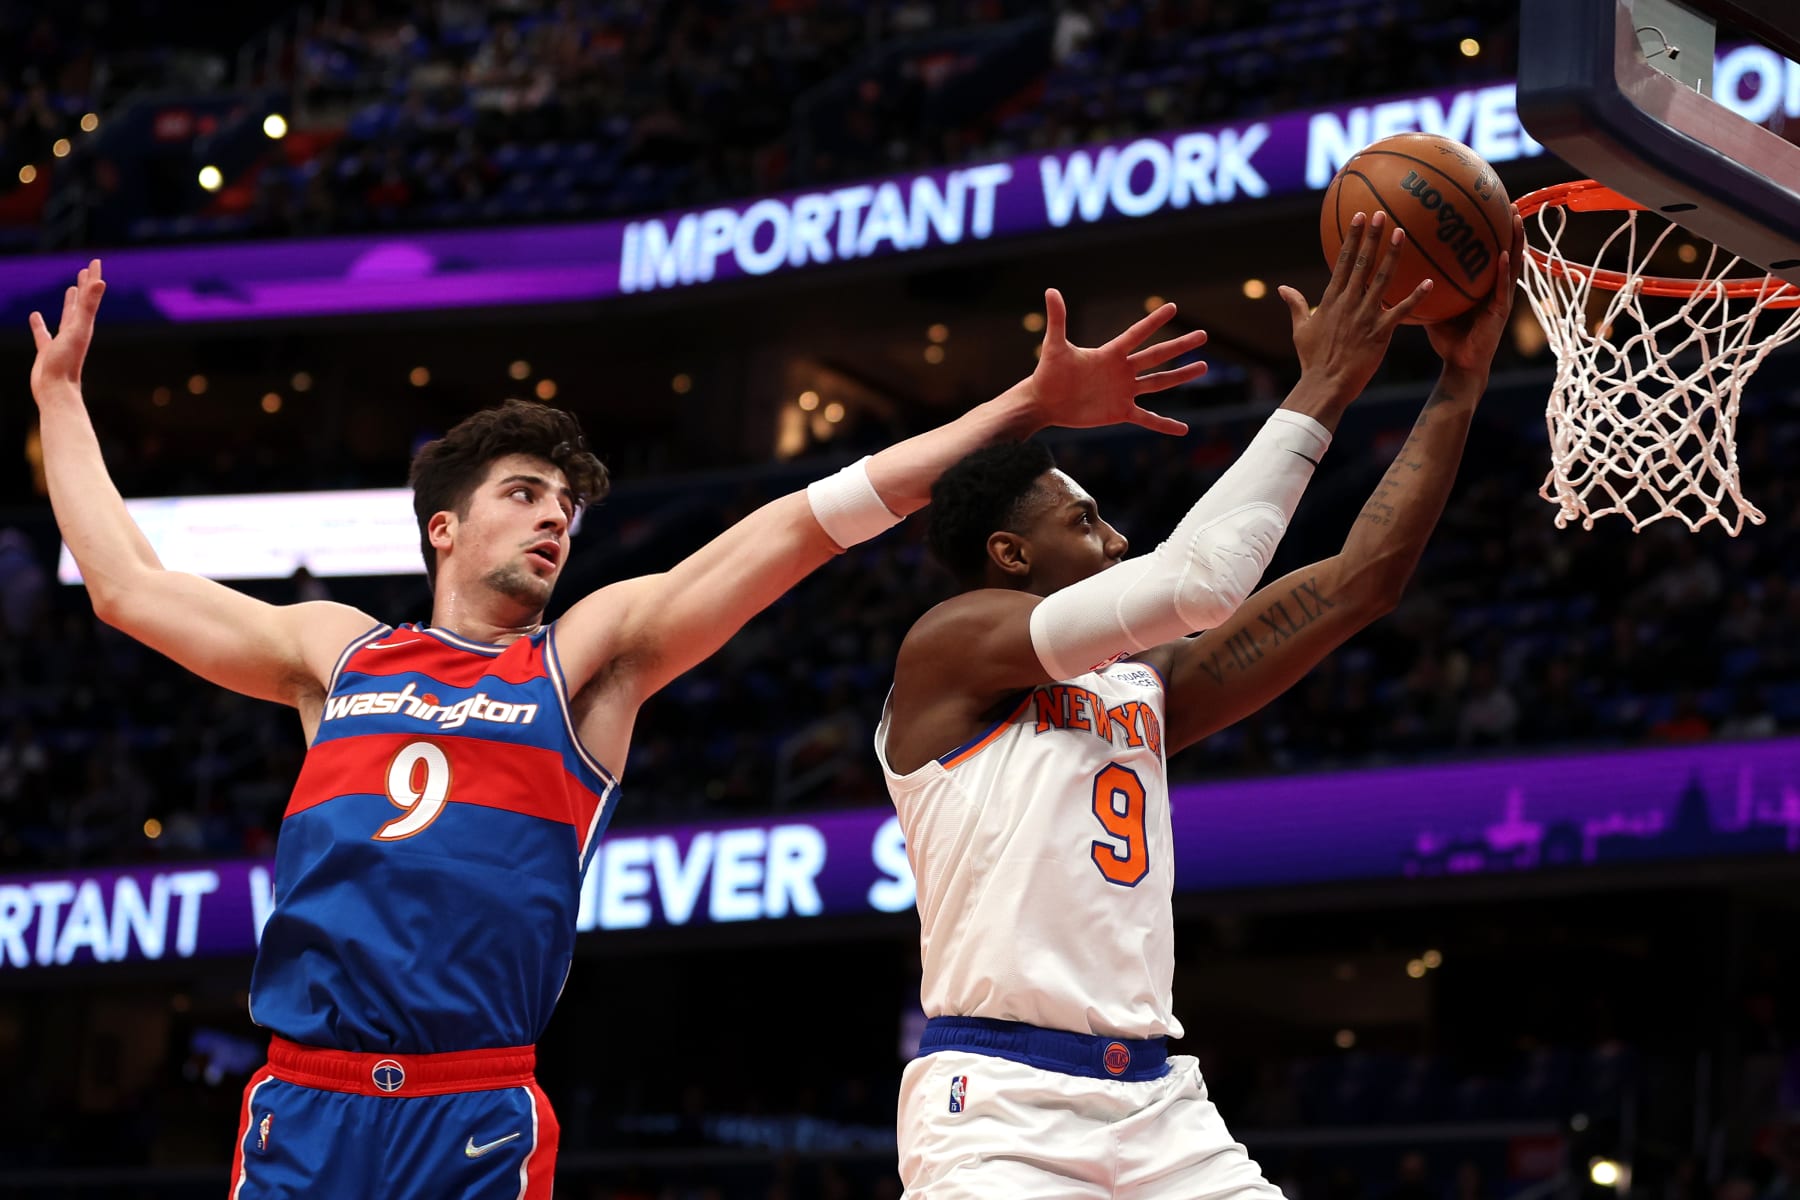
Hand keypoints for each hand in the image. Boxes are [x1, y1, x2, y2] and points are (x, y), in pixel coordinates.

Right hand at [30, 259, 105, 402]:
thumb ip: (88, 305)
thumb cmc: (67, 361)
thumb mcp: (77, 328)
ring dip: (69, 303)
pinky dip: (40, 324)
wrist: (56, 390)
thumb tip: (101, 282)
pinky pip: (43, 333)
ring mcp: (62, 341)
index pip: (90, 295)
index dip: (93, 278)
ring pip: (66, 316)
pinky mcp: (47, 351)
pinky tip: (35, 316)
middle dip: (85, 287)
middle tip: (86, 271)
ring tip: (69, 290)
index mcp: (84, 324)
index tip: (96, 262)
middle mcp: (76, 331)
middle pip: (82, 303)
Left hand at [1027, 287, 1207, 434]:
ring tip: (1203, 366)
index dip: (1154, 321)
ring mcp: (1124, 392)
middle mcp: (1122, 370)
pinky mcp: (1120, 412)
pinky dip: (1164, 424)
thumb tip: (1050, 291)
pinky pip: (1147, 418)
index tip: (1172, 307)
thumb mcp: (1054, 346)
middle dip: (1180, 346)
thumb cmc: (1048, 372)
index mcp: (1110, 354)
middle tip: (1203, 335)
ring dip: (1180, 376)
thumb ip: (1057, 320)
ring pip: (1159, 382)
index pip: (1137, 334)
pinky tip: (1183, 429)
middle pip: (1157, 356)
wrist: (1045, 402)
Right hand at [1279, 212, 1430, 402]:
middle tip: (1381, 213)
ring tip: (1401, 233)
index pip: (1343, 262)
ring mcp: (1365, 316)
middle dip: (1372, 237)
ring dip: (1392, 256)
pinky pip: (1401, 312)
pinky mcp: (1380, 333)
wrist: (1325, 385)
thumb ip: (1295, 305)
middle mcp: (1348, 303)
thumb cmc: (1312, 360)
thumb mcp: (1301, 329)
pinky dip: (1415, 297)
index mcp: (1331, 300)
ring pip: (1382, 280)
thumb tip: (1282, 288)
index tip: (1359, 217)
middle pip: (1363, 263)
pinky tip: (1429, 282)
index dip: (1352, 238)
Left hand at [1424, 208, 1523, 379]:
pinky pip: (1502, 287)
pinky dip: (1503, 270)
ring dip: (1515, 241)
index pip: (1490, 254)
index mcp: (1483, 286)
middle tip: (1509, 202)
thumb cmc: (1448, 338)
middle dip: (1510, 228)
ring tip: (1514, 218)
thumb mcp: (1436, 307)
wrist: (1460, 366)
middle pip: (1507, 252)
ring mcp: (1501, 298)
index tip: (1489, 207)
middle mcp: (1495, 288)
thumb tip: (1402, 269)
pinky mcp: (1500, 312)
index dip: (1492, 232)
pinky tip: (1503, 254)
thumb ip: (1426, 287)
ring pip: (1512, 264)